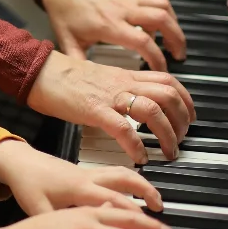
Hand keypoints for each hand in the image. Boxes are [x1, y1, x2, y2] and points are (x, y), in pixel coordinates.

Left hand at [0, 140, 162, 213]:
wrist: (19, 162)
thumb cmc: (28, 185)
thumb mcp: (38, 209)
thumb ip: (58, 224)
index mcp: (79, 189)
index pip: (114, 202)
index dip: (133, 215)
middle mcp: (88, 178)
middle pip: (126, 183)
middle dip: (147, 197)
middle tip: (162, 214)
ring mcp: (89, 172)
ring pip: (123, 174)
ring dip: (142, 185)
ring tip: (157, 201)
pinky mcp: (87, 171)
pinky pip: (115, 173)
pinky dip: (131, 180)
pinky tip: (136, 192)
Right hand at [27, 51, 195, 162]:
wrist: (39, 70)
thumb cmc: (62, 77)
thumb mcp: (99, 78)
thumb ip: (116, 88)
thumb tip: (128, 104)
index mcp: (125, 76)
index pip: (168, 81)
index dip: (185, 100)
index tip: (188, 117)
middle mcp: (123, 83)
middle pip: (168, 94)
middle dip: (182, 119)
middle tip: (181, 139)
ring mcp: (110, 96)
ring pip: (153, 109)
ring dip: (166, 133)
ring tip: (168, 151)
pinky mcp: (93, 110)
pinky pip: (123, 127)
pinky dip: (136, 145)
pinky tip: (140, 157)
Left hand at [42, 0, 185, 70]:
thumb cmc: (64, 13)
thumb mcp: (68, 42)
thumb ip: (79, 63)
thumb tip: (86, 86)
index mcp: (109, 25)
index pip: (142, 42)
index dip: (156, 58)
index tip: (161, 70)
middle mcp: (123, 9)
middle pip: (162, 20)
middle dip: (176, 39)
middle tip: (179, 56)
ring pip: (163, 7)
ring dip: (174, 25)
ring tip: (175, 43)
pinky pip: (155, 1)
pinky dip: (164, 13)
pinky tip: (160, 28)